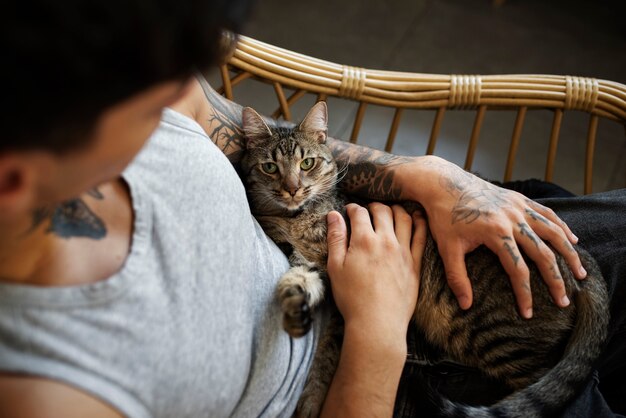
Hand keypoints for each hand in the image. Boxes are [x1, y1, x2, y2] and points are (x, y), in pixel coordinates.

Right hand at [326, 203, 426, 338]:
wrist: (377, 323)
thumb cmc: (352, 297)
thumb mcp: (335, 267)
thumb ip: (335, 238)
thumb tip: (333, 215)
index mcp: (363, 240)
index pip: (359, 212)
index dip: (352, 208)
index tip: (349, 211)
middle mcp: (385, 241)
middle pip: (383, 210)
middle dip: (373, 206)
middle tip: (368, 210)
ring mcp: (403, 251)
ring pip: (404, 218)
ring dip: (396, 209)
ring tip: (389, 211)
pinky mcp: (415, 264)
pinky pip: (421, 236)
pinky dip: (418, 222)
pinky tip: (416, 219)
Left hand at [400, 156, 585, 317]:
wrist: (443, 183)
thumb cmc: (443, 215)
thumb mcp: (446, 248)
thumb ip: (457, 277)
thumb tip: (466, 306)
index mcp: (496, 232)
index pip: (518, 270)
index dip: (525, 294)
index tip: (528, 313)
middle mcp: (512, 218)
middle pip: (543, 253)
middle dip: (555, 280)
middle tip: (563, 301)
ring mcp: (518, 206)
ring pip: (553, 232)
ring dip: (568, 253)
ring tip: (580, 274)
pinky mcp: (518, 199)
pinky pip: (547, 214)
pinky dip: (562, 227)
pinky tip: (572, 240)